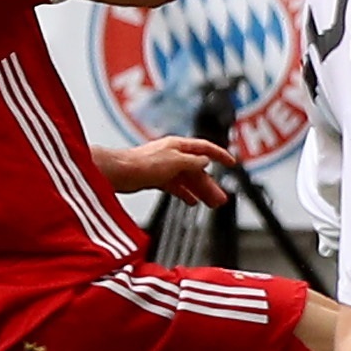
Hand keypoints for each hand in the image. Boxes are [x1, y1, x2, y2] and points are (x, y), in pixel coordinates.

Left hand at [99, 135, 231, 207]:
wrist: (118, 172)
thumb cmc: (142, 163)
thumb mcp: (175, 161)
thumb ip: (193, 162)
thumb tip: (205, 162)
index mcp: (179, 146)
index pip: (206, 148)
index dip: (220, 155)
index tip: (232, 163)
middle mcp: (173, 155)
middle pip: (198, 170)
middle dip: (211, 184)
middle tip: (221, 198)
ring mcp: (164, 167)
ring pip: (188, 180)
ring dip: (201, 192)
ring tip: (211, 204)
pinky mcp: (156, 178)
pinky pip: (176, 187)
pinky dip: (185, 194)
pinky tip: (191, 202)